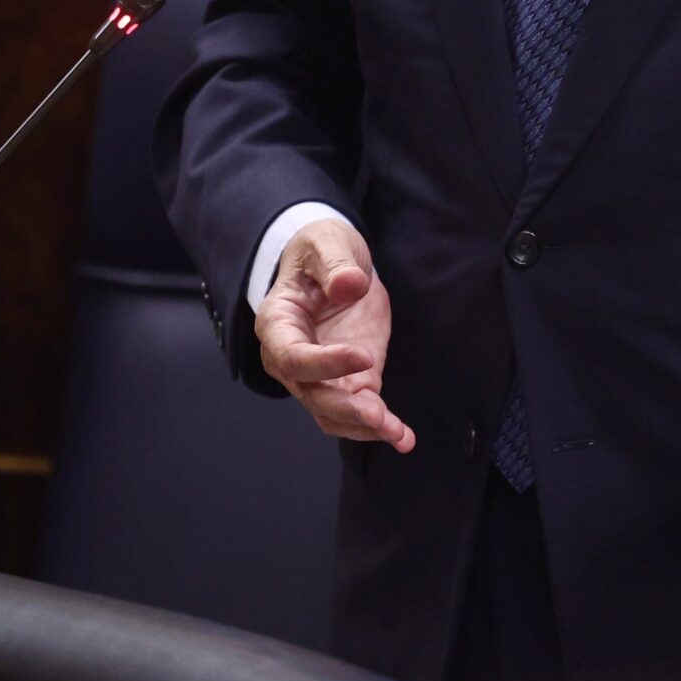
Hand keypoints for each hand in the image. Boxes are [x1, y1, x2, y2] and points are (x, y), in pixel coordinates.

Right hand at [256, 218, 412, 450]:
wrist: (336, 264)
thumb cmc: (321, 251)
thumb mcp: (327, 243)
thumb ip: (335, 264)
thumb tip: (348, 285)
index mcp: (277, 324)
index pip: (292, 356)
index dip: (324, 363)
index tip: (363, 356)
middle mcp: (292, 358)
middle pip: (311, 394)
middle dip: (345, 409)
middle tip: (378, 414)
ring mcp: (321, 374)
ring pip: (333, 412)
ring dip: (363, 426)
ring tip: (396, 433)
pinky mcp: (351, 379)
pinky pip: (359, 410)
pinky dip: (381, 426)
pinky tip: (403, 437)